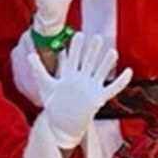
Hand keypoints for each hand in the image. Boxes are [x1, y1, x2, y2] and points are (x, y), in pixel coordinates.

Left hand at [40, 33, 132, 148]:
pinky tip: (128, 71)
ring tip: (112, 51)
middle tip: (97, 37)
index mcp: (69, 75)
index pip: (73, 58)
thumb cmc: (54, 104)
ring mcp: (91, 88)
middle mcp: (81, 79)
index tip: (78, 34)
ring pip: (101, 72)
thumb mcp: (45, 85)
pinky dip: (121, 81)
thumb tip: (29, 53)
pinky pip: (112, 88)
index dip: (76, 47)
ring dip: (107, 63)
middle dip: (92, 51)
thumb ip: (38, 69)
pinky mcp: (98, 98)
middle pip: (88, 61)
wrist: (61, 123)